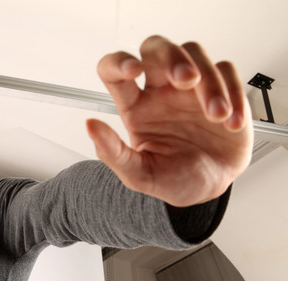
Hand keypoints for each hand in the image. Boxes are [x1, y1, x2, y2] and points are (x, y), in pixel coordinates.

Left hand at [86, 35, 252, 206]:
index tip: (133, 70)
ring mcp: (190, 88)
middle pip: (155, 48)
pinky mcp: (221, 89)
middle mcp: (160, 92)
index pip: (114, 72)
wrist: (210, 188)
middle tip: (187, 80)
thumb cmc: (173, 179)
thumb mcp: (139, 175)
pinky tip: (232, 122)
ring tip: (217, 117)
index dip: (118, 62)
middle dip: (171, 57)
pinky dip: (233, 92)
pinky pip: (226, 71)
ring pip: (194, 55)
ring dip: (209, 82)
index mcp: (135, 108)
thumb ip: (113, 153)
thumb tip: (90, 126)